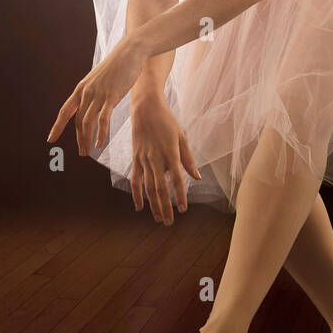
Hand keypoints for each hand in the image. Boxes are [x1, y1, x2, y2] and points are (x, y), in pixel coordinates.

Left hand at [47, 34, 147, 154]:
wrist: (129, 52)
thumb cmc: (117, 66)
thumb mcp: (99, 79)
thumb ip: (93, 91)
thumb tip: (91, 102)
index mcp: (81, 89)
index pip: (65, 111)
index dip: (57, 126)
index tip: (50, 139)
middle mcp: (86, 92)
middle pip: (77, 121)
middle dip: (77, 139)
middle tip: (80, 153)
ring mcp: (98, 94)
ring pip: (87, 123)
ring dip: (86, 139)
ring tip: (87, 151)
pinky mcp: (111, 96)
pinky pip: (102, 119)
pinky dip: (100, 133)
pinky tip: (99, 143)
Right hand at [130, 93, 201, 222]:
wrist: (145, 109)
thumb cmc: (167, 122)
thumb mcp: (182, 137)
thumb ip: (188, 159)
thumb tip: (197, 177)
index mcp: (171, 153)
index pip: (177, 179)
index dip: (180, 195)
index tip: (183, 209)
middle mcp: (156, 159)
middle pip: (161, 188)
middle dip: (166, 207)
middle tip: (170, 223)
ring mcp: (144, 160)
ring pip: (148, 188)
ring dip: (153, 205)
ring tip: (159, 219)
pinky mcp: (135, 159)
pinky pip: (135, 180)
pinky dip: (136, 195)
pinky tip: (139, 207)